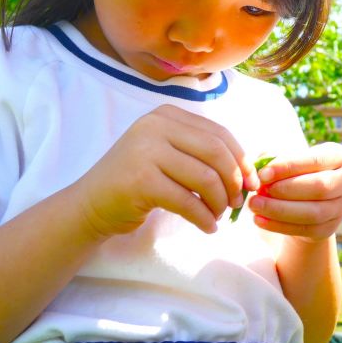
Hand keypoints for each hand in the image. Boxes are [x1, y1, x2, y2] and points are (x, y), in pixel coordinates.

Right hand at [73, 105, 256, 237]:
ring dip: (220, 202)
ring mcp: (145, 152)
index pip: (219, 134)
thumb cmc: (138, 182)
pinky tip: (208, 227)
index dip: (241, 159)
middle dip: (234, 181)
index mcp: (167, 115)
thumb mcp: (170, 155)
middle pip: (216, 153)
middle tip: (237, 203)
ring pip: (205, 178)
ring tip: (218, 215)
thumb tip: (250, 172)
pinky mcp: (141, 181)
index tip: (251, 183)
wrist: (90, 205)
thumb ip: (202, 154)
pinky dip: (204, 218)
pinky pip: (188, 201)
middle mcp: (155, 126)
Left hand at [248, 142, 341, 242]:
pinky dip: (278, 226)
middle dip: (286, 189)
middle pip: (320, 187)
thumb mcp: (290, 159)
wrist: (307, 198)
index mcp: (341, 157)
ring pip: (313, 212)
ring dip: (279, 209)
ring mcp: (341, 208)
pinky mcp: (329, 228)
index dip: (289, 167)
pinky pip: (304, 229)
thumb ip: (275, 159)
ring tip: (255, 204)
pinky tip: (259, 219)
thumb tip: (259, 167)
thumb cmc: (296, 171)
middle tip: (259, 190)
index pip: (316, 161)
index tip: (263, 173)